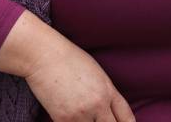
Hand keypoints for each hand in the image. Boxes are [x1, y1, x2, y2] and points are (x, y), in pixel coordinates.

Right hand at [0, 11, 134, 121]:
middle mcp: (98, 104)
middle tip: (98, 120)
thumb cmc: (69, 59)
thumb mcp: (96, 74)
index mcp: (108, 91)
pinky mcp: (63, 119)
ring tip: (82, 116)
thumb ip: (106, 94)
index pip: (126, 118)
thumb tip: (109, 112)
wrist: (44, 55)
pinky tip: (69, 117)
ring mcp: (81, 114)